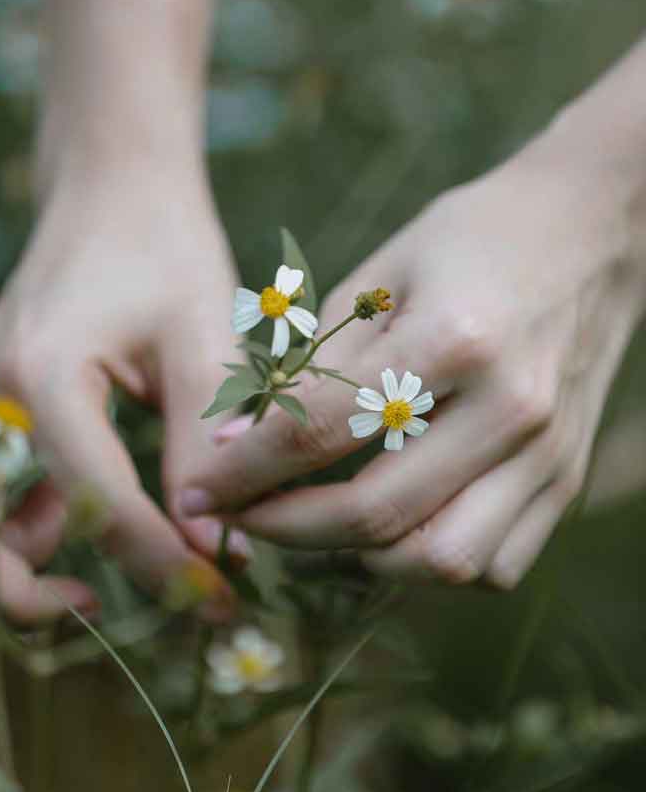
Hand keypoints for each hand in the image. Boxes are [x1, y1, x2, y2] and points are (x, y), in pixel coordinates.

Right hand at [0, 168, 238, 622]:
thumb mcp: (203, 337)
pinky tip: (89, 523)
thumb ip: (205, 442)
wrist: (112, 184)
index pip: (96, 505)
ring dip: (12, 570)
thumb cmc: (165, 246)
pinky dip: (18, 529)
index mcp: (42, 372)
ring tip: (98, 579)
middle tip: (112, 608)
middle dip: (29, 597)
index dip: (162, 566)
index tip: (218, 602)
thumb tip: (215, 546)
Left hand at [177, 131, 645, 587]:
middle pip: (377, 514)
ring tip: (318, 525)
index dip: (243, 472)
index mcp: (453, 337)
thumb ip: (313, 366)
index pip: (320, 433)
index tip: (197, 491)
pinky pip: (494, 564)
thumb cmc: (473, 237)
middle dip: (285, 529)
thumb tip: (234, 446)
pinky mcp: (566, 476)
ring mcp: (546, 451)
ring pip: (442, 561)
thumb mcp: (381, 275)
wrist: (595, 227)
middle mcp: (507, 406)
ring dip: (362, 559)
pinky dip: (430, 563)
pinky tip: (394, 528)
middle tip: (243, 517)